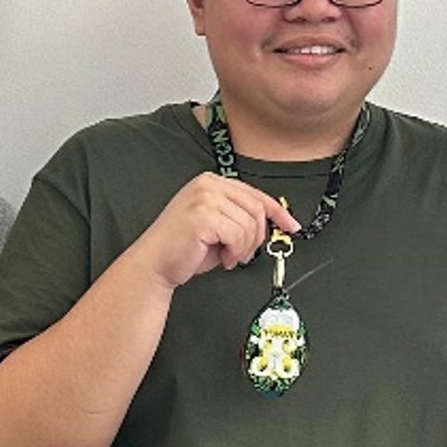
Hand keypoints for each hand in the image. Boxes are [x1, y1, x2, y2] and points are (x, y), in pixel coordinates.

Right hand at [125, 172, 295, 289]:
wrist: (155, 263)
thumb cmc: (184, 248)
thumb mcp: (219, 227)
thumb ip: (240, 217)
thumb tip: (272, 221)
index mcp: (212, 182)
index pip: (255, 193)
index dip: (277, 212)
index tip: (290, 226)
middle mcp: (208, 185)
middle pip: (256, 208)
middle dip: (256, 237)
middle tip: (243, 253)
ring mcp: (204, 198)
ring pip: (249, 224)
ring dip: (244, 248)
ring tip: (228, 256)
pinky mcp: (202, 215)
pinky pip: (238, 235)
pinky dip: (235, 252)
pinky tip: (223, 258)